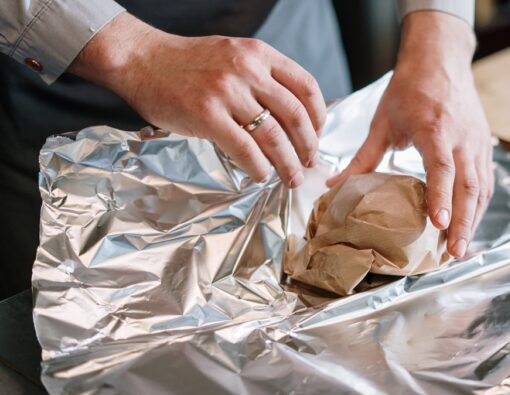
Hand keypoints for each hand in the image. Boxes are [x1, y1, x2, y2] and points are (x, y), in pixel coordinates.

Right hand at [70, 13, 325, 186]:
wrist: (141, 59)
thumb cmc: (188, 63)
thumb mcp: (234, 55)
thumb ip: (262, 77)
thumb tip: (292, 117)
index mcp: (259, 54)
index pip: (306, 87)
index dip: (319, 117)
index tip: (318, 135)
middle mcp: (247, 69)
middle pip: (295, 115)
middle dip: (308, 145)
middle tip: (310, 163)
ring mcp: (227, 92)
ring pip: (273, 135)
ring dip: (287, 163)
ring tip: (292, 178)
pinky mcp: (206, 115)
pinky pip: (244, 148)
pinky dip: (258, 167)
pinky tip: (260, 175)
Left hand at [327, 12, 493, 257]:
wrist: (441, 59)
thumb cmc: (410, 89)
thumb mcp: (382, 121)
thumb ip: (363, 158)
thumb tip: (334, 186)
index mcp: (435, 129)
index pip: (442, 169)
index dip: (441, 197)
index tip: (438, 224)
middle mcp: (462, 138)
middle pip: (469, 186)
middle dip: (463, 223)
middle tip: (454, 253)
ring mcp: (477, 143)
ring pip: (481, 188)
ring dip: (473, 220)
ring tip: (461, 249)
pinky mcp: (483, 146)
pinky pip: (486, 181)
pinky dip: (479, 206)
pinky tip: (469, 225)